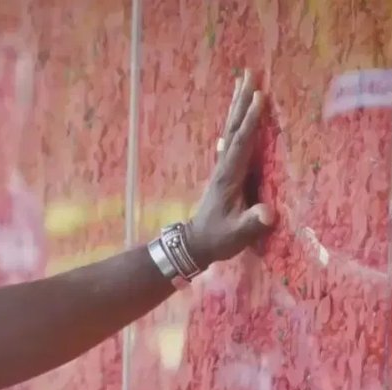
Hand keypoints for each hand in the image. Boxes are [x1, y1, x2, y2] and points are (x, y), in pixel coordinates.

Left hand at [186, 69, 275, 268]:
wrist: (196, 243)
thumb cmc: (218, 239)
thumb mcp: (236, 234)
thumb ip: (251, 223)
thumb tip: (268, 213)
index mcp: (228, 176)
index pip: (242, 143)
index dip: (251, 121)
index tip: (260, 97)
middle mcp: (224, 166)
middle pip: (234, 127)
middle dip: (242, 100)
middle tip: (249, 72)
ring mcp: (223, 167)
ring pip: (231, 129)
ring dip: (238, 104)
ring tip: (243, 80)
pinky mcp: (226, 171)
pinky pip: (233, 138)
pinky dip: (238, 120)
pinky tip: (239, 111)